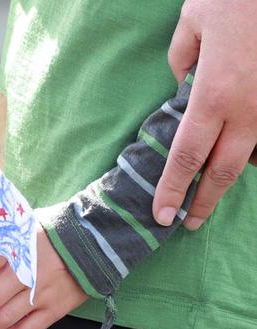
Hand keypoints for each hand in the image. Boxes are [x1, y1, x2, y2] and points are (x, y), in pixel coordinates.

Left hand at [153, 0, 256, 229]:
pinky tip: (242, 159)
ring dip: (232, 179)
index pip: (186, 157)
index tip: (162, 215)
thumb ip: (181, 63)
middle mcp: (248, 108)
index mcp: (214, 94)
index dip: (173, 190)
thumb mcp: (193, 23)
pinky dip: (256, 153)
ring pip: (254, 158)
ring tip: (211, 194)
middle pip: (223, 170)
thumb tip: (182, 85)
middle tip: (188, 224)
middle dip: (204, 202)